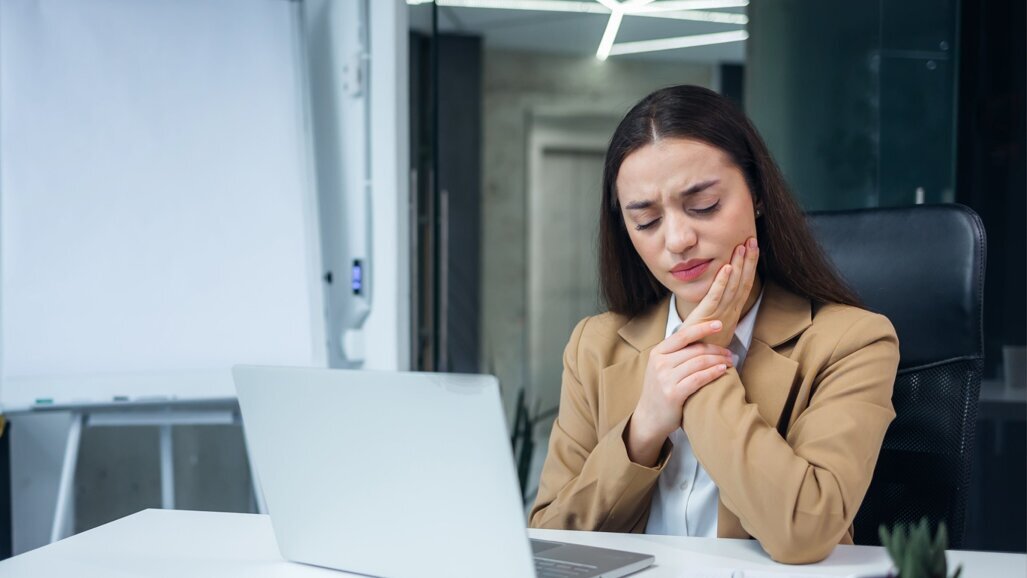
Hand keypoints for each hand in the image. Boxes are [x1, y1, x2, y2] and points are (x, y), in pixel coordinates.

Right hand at [625, 320, 733, 465]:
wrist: (649, 418)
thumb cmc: (660, 391)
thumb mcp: (661, 368)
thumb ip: (676, 354)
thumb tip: (702, 339)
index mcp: (657, 353)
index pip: (683, 335)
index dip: (702, 327)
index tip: (719, 324)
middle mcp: (660, 363)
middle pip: (695, 350)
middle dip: (717, 349)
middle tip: (730, 353)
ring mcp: (665, 378)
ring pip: (700, 363)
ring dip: (719, 360)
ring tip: (730, 362)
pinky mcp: (673, 393)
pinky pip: (699, 378)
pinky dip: (714, 373)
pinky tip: (723, 371)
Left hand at [683, 237, 759, 347]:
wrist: (696, 366)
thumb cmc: (704, 344)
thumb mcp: (715, 324)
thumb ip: (719, 309)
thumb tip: (722, 291)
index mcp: (733, 311)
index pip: (745, 284)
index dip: (750, 265)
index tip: (753, 247)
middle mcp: (730, 311)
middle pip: (743, 282)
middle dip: (749, 260)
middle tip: (752, 239)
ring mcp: (720, 314)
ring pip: (733, 287)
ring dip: (739, 266)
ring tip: (742, 247)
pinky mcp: (706, 317)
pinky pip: (716, 297)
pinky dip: (721, 282)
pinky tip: (726, 267)